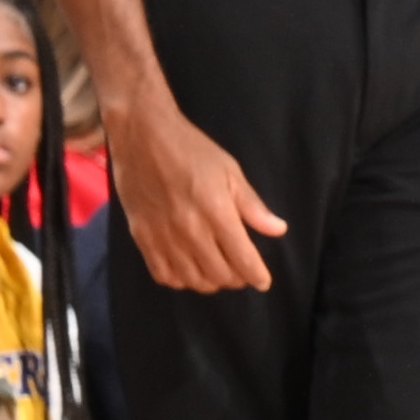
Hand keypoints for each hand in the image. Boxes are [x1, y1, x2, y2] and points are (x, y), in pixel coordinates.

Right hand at [116, 102, 288, 292]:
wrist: (143, 137)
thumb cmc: (192, 150)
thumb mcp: (231, 172)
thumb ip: (253, 206)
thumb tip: (278, 230)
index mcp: (216, 212)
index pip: (242, 258)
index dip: (257, 276)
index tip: (263, 282)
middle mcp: (189, 229)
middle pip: (218, 274)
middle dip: (236, 279)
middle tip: (242, 273)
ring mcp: (162, 235)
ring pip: (191, 279)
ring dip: (210, 283)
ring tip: (219, 272)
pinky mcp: (141, 236)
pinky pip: (162, 273)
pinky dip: (179, 280)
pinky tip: (188, 271)